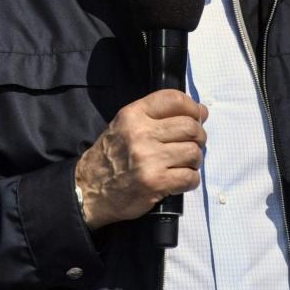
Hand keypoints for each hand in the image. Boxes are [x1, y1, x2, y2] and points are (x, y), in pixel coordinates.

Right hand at [74, 89, 207, 229]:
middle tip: (193, 144)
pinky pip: (190, 177)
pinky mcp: (155, 183)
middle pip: (190, 127)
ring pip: (193, 152)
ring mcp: (149, 159)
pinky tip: (181, 179)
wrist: (89, 190)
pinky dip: (191, 180)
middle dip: (199, 136)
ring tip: (185, 163)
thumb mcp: (125, 125)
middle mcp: (141, 133)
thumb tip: (200, 112)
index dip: (193, 107)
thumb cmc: (111, 156)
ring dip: (195, 160)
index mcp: (134, 115)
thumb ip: (157, 116)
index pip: (174, 99)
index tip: (198, 116)